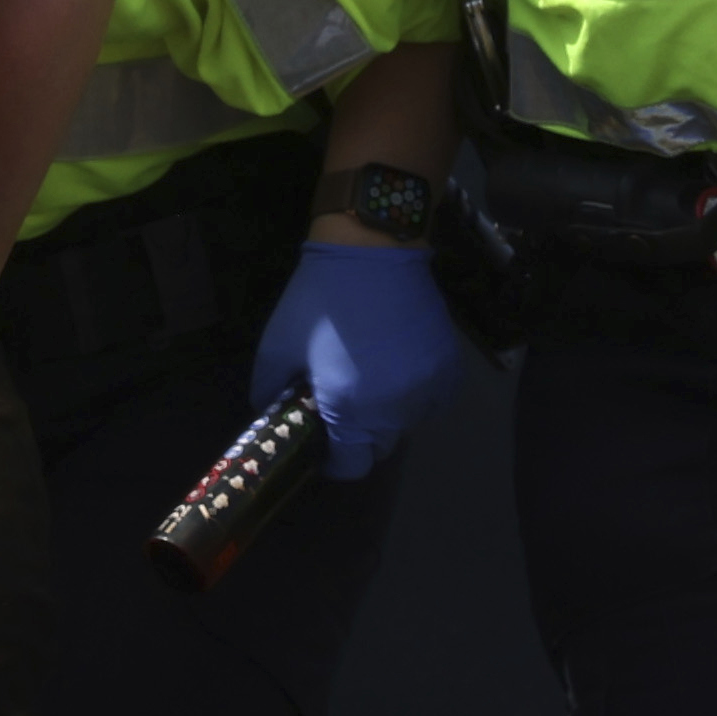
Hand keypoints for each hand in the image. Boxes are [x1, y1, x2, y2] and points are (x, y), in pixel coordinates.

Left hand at [252, 240, 469, 480]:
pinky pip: (434, 400)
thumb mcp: (277, 345)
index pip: (350, 466)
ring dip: (390, 414)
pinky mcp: (449, 368)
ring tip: (373, 380)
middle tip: (343, 405)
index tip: (323, 444)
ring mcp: (428, 390)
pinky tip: (401, 370)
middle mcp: (395, 411)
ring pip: (408, 423)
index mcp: (351, 411)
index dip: (333, 461)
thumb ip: (267, 390)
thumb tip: (269, 412)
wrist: (372, 249)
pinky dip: (419, 395)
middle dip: (359, 435)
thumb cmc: (319, 299)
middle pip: (380, 446)